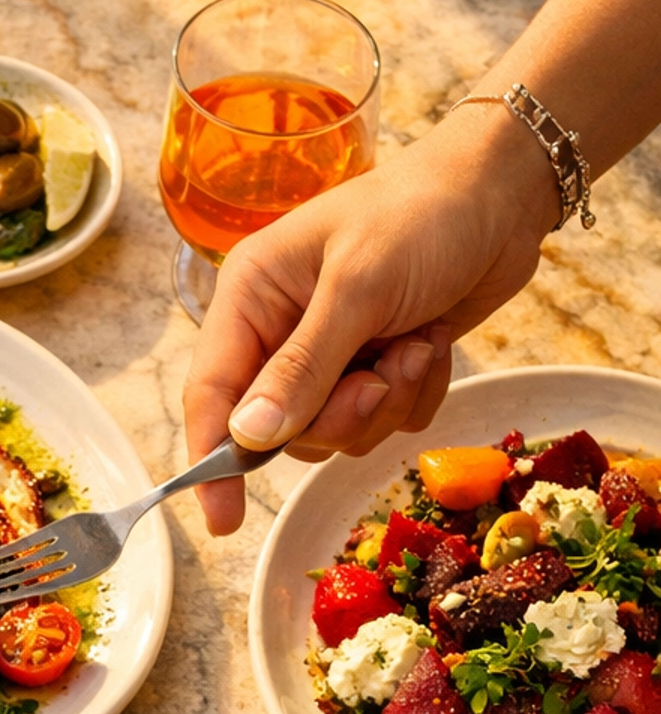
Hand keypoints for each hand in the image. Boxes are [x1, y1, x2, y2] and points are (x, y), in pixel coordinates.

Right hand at [186, 104, 553, 533]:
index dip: (212, 462)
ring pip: (338, 434)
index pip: (211, 395)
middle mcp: (281, 332)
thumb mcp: (357, 287)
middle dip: (340, 416)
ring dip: (388, 402)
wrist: (503, 193)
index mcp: (252, 298)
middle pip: (282, 431)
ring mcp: (332, 355)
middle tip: (379, 379)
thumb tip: (249, 437)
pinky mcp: (379, 369)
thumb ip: (303, 368)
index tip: (223, 520)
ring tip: (415, 344)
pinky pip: (384, 424)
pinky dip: (416, 396)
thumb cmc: (421, 215)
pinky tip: (430, 345)